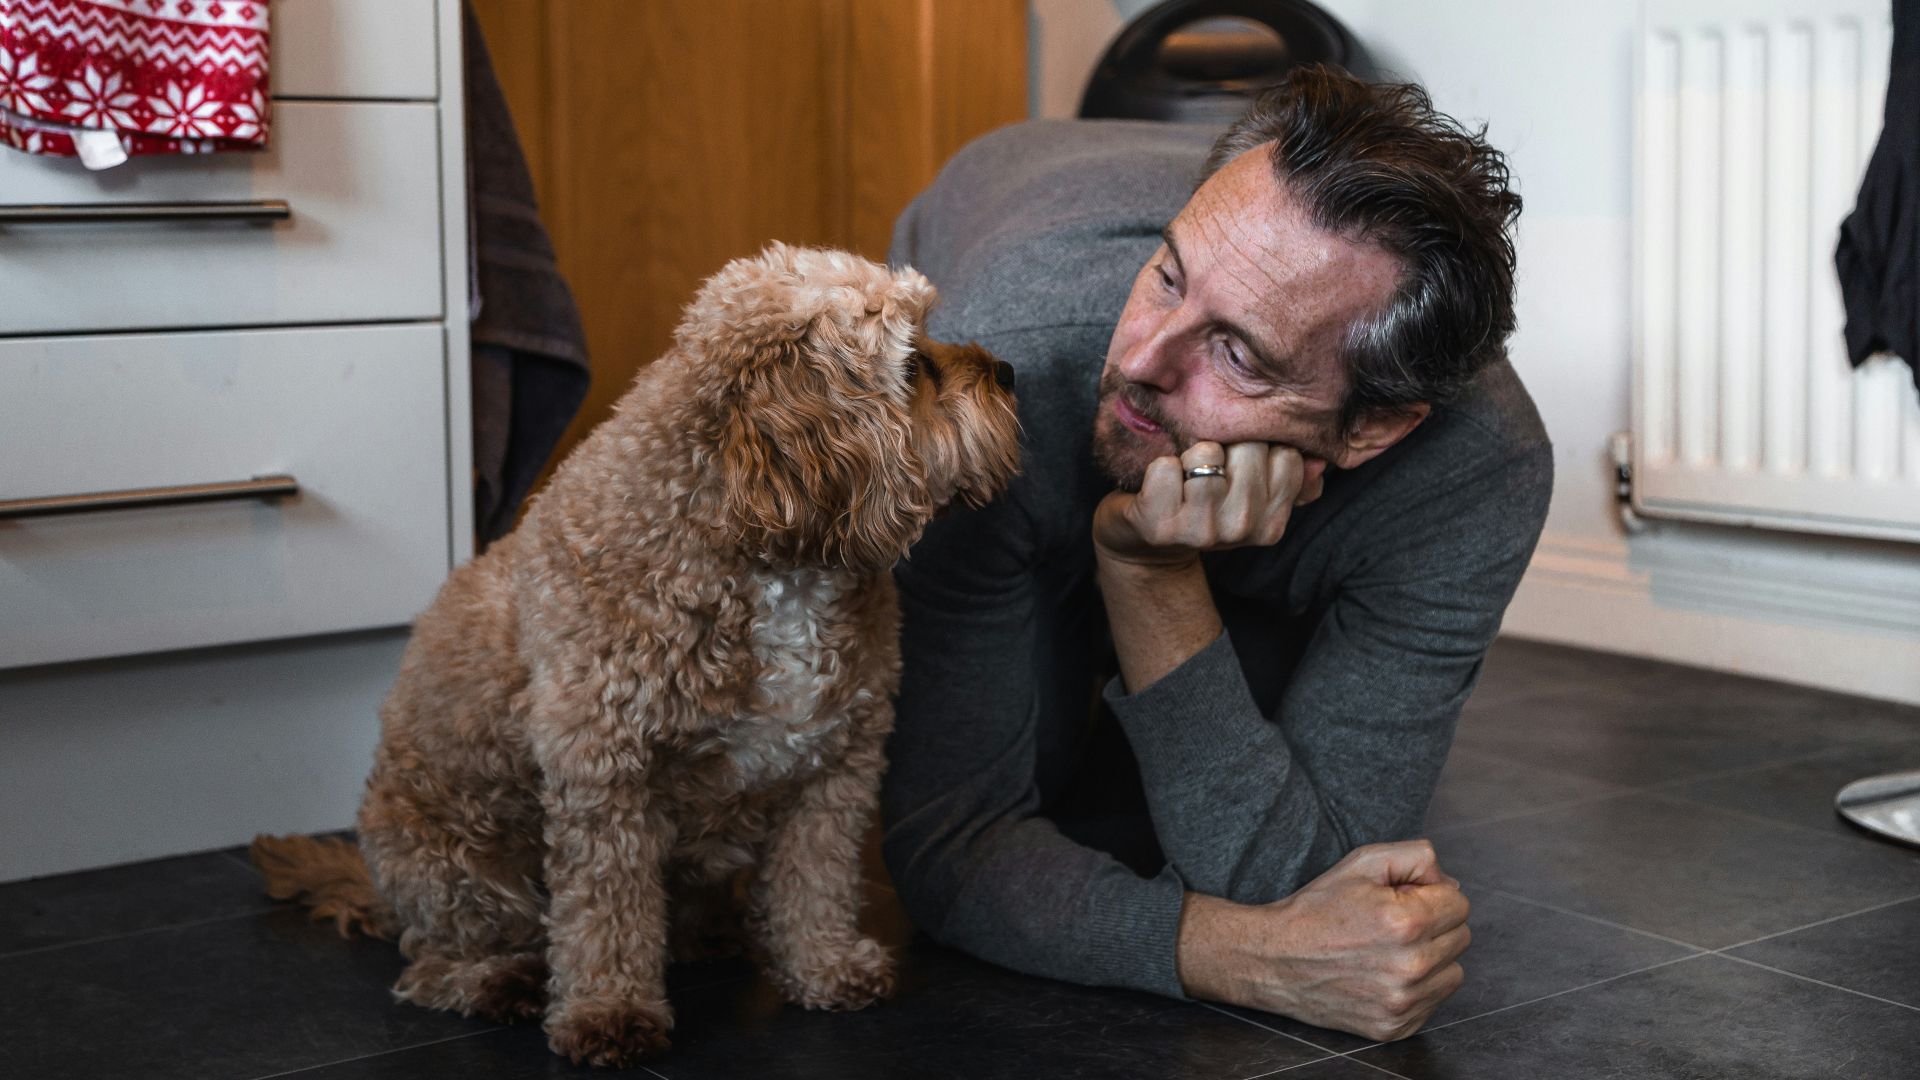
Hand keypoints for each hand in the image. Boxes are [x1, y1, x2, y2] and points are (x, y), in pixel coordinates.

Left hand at [1092, 441, 1326, 569]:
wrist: (1146, 545)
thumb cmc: (1201, 509)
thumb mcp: (1251, 499)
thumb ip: (1291, 478)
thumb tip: (1319, 459)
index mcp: (1271, 524)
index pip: (1287, 455)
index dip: (1259, 448)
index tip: (1240, 466)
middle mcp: (1241, 529)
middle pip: (1249, 447)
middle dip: (1226, 446)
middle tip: (1210, 471)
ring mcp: (1201, 530)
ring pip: (1207, 453)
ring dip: (1190, 456)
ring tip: (1185, 477)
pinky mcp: (1159, 525)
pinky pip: (1165, 467)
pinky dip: (1159, 467)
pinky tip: (1159, 487)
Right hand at [1177, 841, 1470, 1041]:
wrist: (1274, 960)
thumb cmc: (1317, 909)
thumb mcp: (1362, 862)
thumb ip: (1416, 857)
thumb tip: (1450, 883)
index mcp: (1405, 922)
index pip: (1460, 903)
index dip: (1431, 894)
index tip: (1402, 898)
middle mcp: (1410, 967)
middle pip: (1461, 936)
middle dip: (1434, 923)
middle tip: (1392, 923)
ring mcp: (1403, 1002)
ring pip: (1453, 972)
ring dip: (1431, 957)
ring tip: (1390, 949)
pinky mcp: (1395, 1027)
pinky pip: (1434, 1002)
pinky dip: (1417, 987)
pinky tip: (1384, 974)